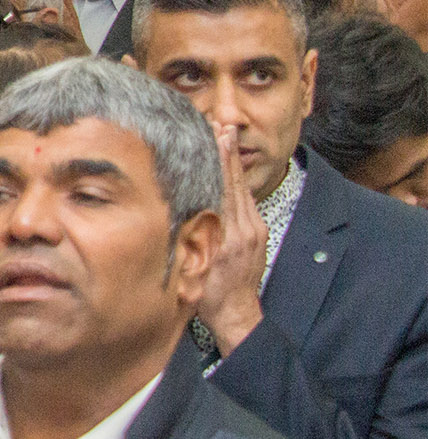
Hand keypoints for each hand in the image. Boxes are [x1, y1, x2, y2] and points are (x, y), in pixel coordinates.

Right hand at [198, 121, 268, 354]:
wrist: (237, 315)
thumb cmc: (207, 294)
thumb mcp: (193, 267)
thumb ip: (191, 238)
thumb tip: (180, 208)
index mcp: (226, 236)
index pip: (222, 188)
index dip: (218, 160)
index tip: (214, 134)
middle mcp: (243, 229)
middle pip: (234, 181)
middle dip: (226, 152)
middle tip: (220, 123)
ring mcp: (252, 230)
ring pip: (241, 188)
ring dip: (232, 161)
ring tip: (224, 134)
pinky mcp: (257, 233)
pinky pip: (246, 201)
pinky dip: (237, 180)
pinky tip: (230, 166)